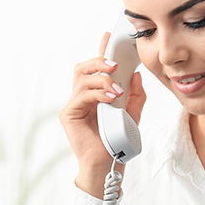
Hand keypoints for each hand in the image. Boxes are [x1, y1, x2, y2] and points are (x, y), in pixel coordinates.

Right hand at [59, 32, 145, 196]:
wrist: (109, 166)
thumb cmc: (118, 142)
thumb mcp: (133, 115)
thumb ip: (136, 96)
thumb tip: (136, 77)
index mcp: (95, 96)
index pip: (95, 69)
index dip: (100, 52)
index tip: (108, 39)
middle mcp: (81, 98)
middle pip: (83, 68)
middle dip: (99, 61)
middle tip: (115, 64)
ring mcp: (73, 106)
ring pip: (81, 79)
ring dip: (101, 78)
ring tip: (117, 88)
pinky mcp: (69, 116)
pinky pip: (81, 96)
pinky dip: (98, 93)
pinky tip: (111, 97)